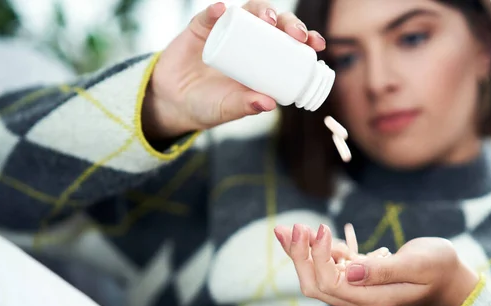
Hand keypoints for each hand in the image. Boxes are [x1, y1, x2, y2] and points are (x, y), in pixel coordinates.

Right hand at [142, 1, 326, 138]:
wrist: (172, 103)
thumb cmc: (207, 107)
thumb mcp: (228, 109)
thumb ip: (245, 107)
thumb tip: (269, 104)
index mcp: (262, 61)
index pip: (289, 44)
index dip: (305, 39)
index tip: (317, 45)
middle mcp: (248, 42)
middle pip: (274, 23)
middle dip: (290, 23)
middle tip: (296, 34)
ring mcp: (225, 32)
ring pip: (248, 12)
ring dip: (261, 11)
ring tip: (266, 19)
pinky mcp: (201, 27)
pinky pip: (209, 15)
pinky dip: (214, 11)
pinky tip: (220, 10)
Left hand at [274, 224, 479, 305]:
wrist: (451, 278)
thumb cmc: (439, 268)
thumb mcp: (417, 265)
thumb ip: (383, 270)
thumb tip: (348, 271)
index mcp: (371, 301)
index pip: (329, 283)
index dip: (317, 256)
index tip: (322, 228)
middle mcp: (359, 300)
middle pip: (315, 283)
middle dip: (299, 256)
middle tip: (289, 228)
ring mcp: (357, 291)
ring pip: (318, 275)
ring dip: (303, 252)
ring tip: (291, 228)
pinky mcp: (358, 279)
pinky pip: (331, 267)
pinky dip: (321, 250)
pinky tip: (323, 235)